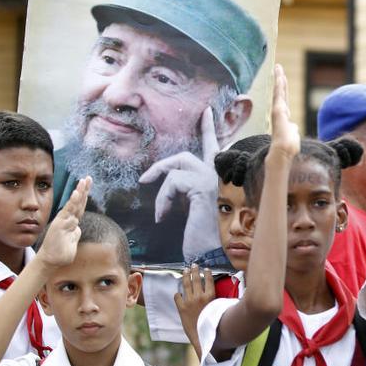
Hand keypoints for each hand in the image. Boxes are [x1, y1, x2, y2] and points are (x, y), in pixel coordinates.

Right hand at [37, 177, 91, 268]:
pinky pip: (68, 211)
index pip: (80, 207)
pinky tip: (76, 193)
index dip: (84, 196)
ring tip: (84, 181)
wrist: (51, 261)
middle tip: (88, 178)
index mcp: (72, 222)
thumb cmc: (61, 253)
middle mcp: (68, 219)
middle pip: (78, 202)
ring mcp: (64, 221)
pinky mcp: (60, 224)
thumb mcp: (72, 242)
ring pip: (74, 204)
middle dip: (84, 189)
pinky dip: (73, 201)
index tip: (88, 185)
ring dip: (80, 192)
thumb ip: (75, 234)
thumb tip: (77, 229)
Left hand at [139, 107, 221, 261]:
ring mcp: (213, 178)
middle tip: (145, 179)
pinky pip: (173, 181)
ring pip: (177, 167)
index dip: (208, 129)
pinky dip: (163, 199)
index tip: (204, 111)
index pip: (214, 148)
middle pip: (187, 155)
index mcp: (220, 179)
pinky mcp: (202, 186)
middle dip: (163, 166)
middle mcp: (220, 175)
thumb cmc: (204, 237)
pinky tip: (163, 217)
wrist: (212, 254)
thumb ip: (188, 192)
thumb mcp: (194, 210)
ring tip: (160, 213)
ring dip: (162, 190)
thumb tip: (170, 183)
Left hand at [174, 265, 216, 353]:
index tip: (206, 269)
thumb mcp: (218, 309)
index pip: (209, 280)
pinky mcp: (181, 308)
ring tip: (185, 270)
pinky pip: (178, 297)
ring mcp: (189, 301)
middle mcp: (199, 297)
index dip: (207, 273)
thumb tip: (218, 294)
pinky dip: (178, 294)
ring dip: (185, 276)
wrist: (202, 336)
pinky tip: (178, 292)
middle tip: (193, 265)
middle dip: (195, 271)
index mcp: (210, 297)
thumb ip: (216, 300)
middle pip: (196, 279)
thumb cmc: (213, 324)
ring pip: (186, 284)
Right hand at [267, 65, 299, 161]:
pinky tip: (280, 76)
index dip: (282, 89)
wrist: (284, 151)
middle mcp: (279, 111)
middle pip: (280, 92)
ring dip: (279, 79)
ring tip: (278, 68)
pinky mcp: (277, 110)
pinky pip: (279, 95)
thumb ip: (292, 128)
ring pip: (279, 91)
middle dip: (279, 80)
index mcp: (283, 116)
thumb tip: (294, 127)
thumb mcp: (293, 134)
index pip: (283, 99)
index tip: (281, 78)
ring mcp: (278, 110)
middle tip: (278, 68)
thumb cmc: (288, 146)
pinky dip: (279, 85)